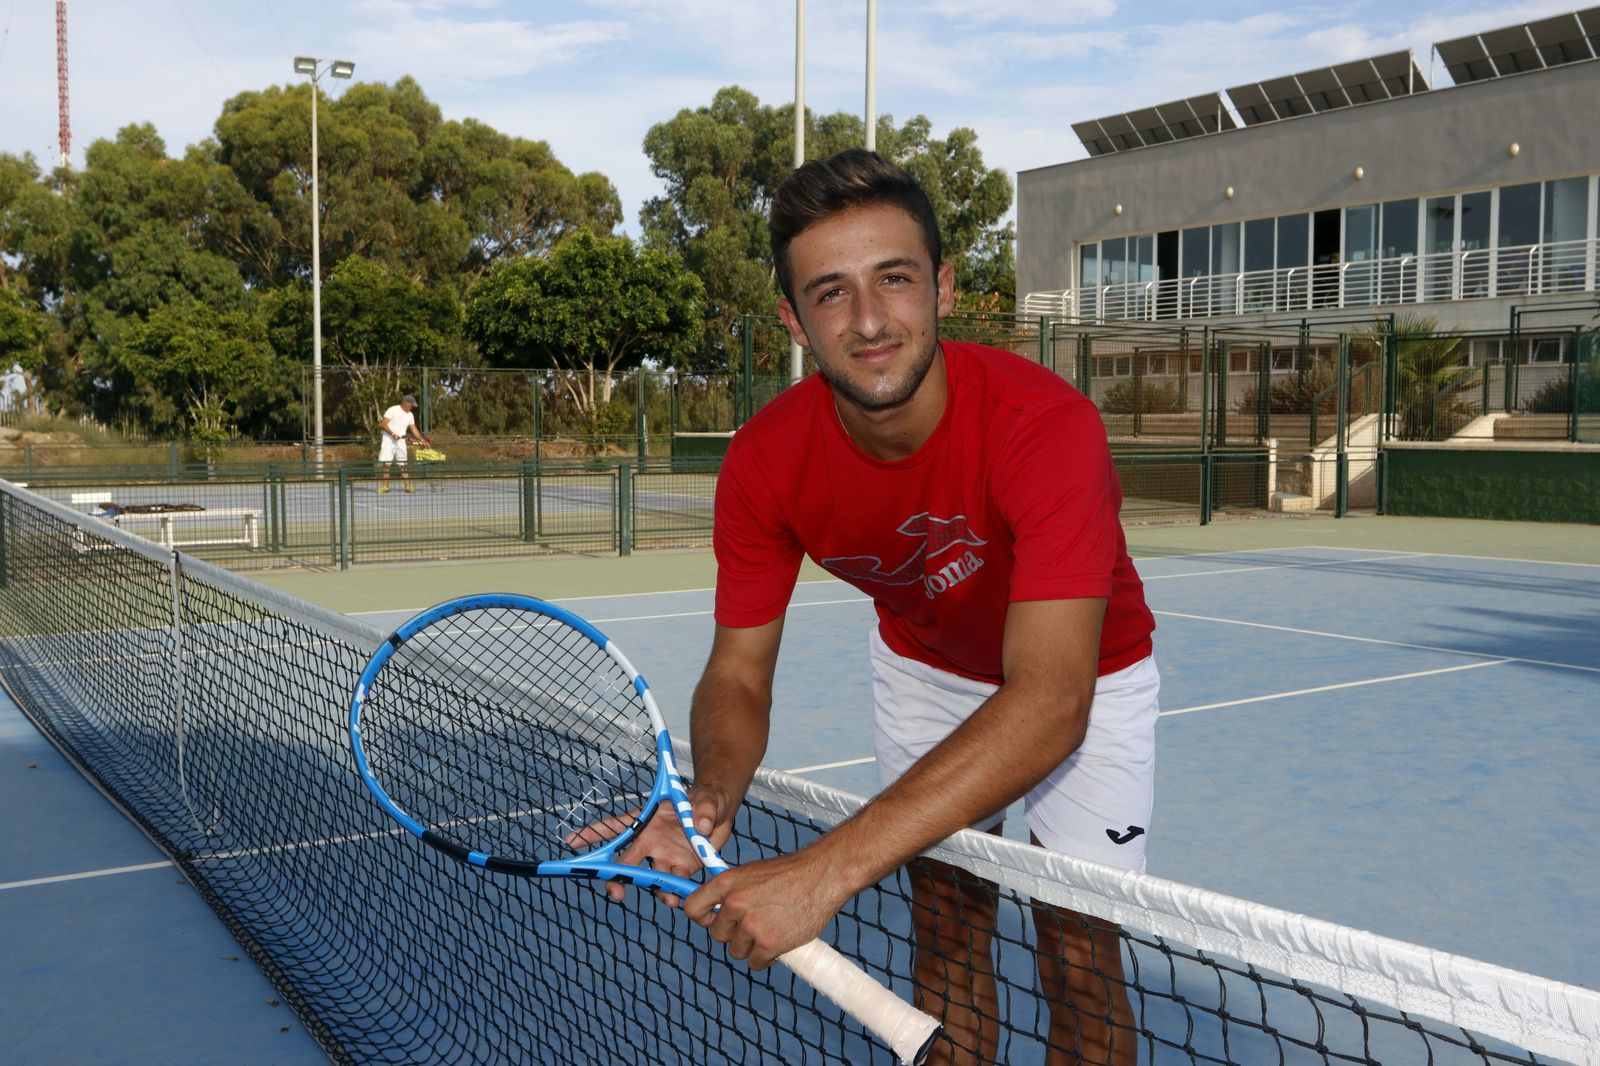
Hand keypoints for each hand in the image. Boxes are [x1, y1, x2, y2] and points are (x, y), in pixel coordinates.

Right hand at [565, 786, 733, 907]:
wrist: (723, 812)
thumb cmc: (706, 798)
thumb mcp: (706, 798)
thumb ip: (703, 810)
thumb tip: (702, 826)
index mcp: (648, 820)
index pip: (616, 826)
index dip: (594, 833)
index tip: (572, 842)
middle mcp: (651, 841)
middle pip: (626, 861)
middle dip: (617, 877)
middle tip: (616, 892)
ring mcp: (665, 856)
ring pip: (651, 878)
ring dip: (654, 890)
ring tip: (668, 900)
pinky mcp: (682, 868)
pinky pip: (674, 883)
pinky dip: (675, 893)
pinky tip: (677, 900)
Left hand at [682, 846, 851, 969]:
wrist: (821, 876)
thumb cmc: (788, 874)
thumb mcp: (751, 873)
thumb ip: (731, 892)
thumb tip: (715, 912)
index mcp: (726, 883)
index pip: (693, 909)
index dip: (702, 917)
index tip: (713, 919)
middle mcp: (734, 904)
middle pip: (717, 934)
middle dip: (733, 933)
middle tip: (755, 922)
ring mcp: (752, 925)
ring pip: (737, 950)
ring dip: (751, 945)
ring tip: (771, 927)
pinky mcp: (769, 944)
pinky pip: (755, 962)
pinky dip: (766, 957)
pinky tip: (779, 940)